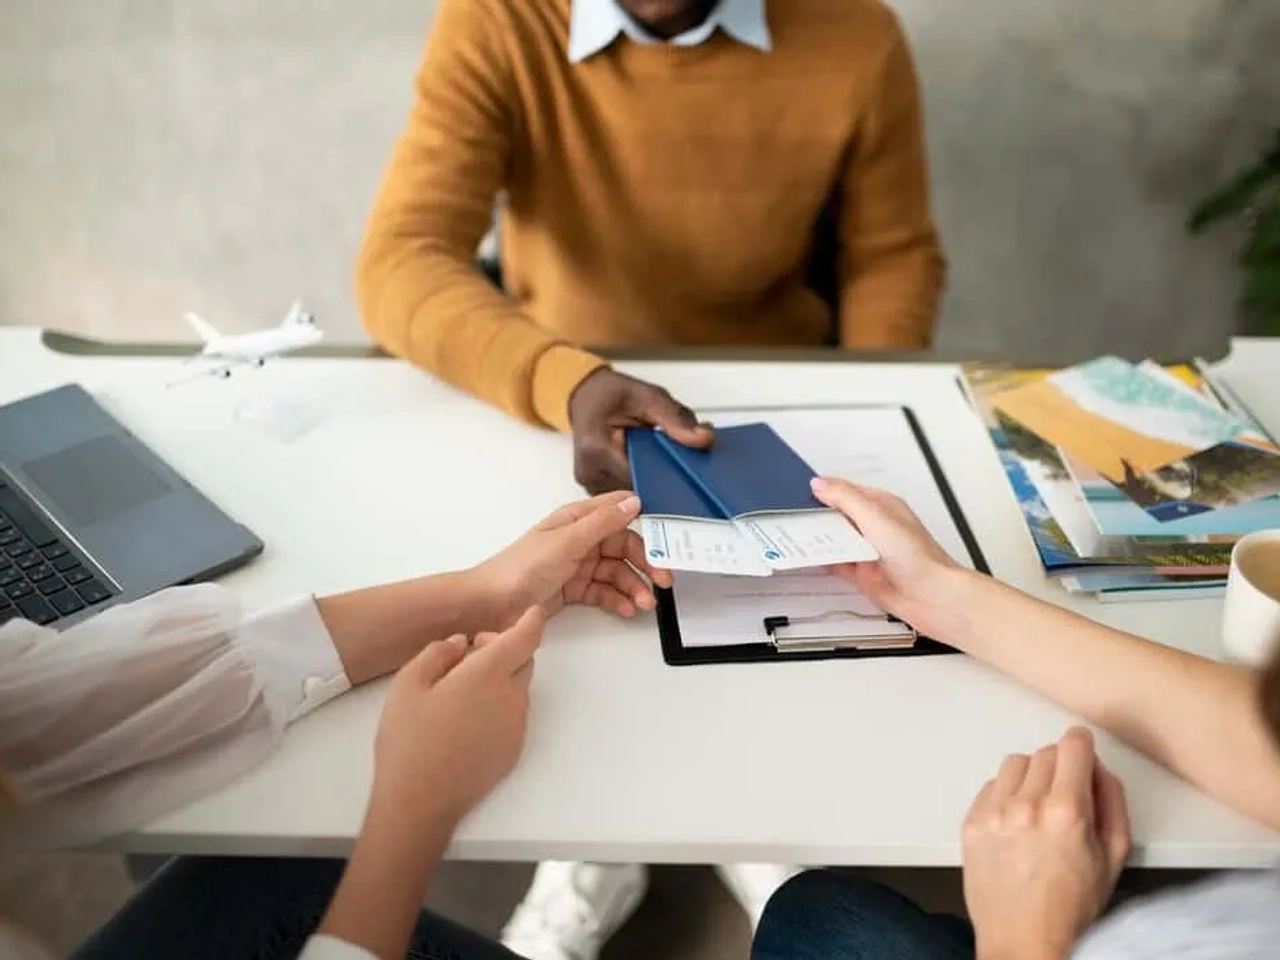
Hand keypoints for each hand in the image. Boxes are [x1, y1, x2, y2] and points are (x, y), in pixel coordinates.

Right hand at [369, 606, 544, 825]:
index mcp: (487, 675)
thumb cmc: (409, 740)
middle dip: (505, 649)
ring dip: (500, 679)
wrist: (420, 802)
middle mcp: (511, 698)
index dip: (531, 621)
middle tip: (470, 654)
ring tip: (461, 691)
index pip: (526, 638)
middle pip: (523, 661)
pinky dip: (499, 706)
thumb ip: (437, 653)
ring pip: (518, 689)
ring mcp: (516, 726)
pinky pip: (513, 715)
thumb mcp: (407, 685)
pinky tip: (466, 721)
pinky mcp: (513, 750)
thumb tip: (460, 644)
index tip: (531, 612)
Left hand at [475, 491, 672, 623]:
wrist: (490, 606)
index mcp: (577, 519)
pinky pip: (604, 591)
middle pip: (624, 547)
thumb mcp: (567, 542)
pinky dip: (618, 600)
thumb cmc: (523, 567)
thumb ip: (603, 523)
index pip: (619, 513)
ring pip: (617, 572)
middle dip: (645, 563)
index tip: (669, 540)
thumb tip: (635, 501)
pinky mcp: (574, 590)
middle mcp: (580, 539)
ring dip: (634, 586)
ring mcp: (577, 565)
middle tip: (664, 582)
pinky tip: (628, 610)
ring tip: (645, 604)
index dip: (646, 524)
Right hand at [568, 367, 712, 492]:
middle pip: (638, 491)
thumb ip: (676, 418)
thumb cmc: (611, 395)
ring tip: (661, 464)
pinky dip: (640, 483)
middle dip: (662, 480)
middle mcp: (590, 471)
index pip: (642, 478)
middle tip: (680, 466)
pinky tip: (649, 469)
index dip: (668, 477)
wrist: (586, 397)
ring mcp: (591, 484)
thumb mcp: (647, 396)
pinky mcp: (596, 489)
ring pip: (632, 498)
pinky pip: (624, 495)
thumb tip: (704, 439)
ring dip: (651, 484)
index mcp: (596, 447)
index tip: (689, 473)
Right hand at [809, 477, 961, 625]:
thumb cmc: (919, 558)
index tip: (799, 493)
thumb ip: (847, 499)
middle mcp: (874, 527)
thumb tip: (821, 484)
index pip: (844, 491)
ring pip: (834, 540)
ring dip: (818, 539)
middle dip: (817, 516)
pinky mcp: (862, 573)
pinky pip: (836, 563)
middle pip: (836, 516)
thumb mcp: (877, 518)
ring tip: (795, 534)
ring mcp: (867, 551)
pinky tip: (811, 557)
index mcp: (881, 506)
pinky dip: (823, 560)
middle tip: (792, 516)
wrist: (932, 597)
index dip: (822, 491)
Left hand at [963, 727, 1131, 959]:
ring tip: (1038, 809)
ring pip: (1015, 764)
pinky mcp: (971, 823)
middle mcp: (1026, 805)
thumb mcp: (1114, 857)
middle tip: (1066, 795)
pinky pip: (991, 786)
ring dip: (1031, 777)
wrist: (1024, 941)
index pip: (1072, 746)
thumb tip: (1098, 769)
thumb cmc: (1073, 908)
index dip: (1081, 747)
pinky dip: (1006, 796)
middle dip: (1061, 767)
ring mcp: (994, 813)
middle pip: (1044, 753)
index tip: (1082, 753)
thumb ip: (1112, 803)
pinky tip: (1016, 823)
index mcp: (1066, 812)